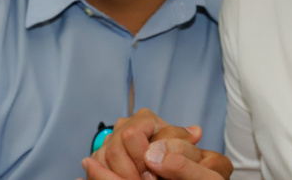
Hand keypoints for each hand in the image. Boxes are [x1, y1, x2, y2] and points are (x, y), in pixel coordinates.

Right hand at [80, 109, 231, 179]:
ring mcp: (110, 139)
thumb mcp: (184, 149)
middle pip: (115, 148)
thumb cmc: (175, 155)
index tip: (153, 177)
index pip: (132, 134)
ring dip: (118, 176)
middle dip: (130, 172)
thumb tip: (195, 132)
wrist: (165, 162)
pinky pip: (96, 166)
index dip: (141, 158)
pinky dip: (107, 177)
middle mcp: (124, 124)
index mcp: (145, 118)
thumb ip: (185, 143)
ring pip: (104, 159)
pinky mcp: (100, 154)